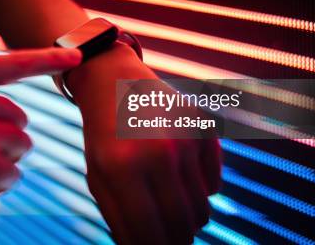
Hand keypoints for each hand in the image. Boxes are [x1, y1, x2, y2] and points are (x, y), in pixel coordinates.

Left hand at [67, 44, 220, 244]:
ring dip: (188, 218)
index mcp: (121, 167)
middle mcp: (157, 151)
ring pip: (202, 208)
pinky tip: (180, 174)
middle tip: (172, 241)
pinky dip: (201, 190)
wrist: (116, 84)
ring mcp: (185, 137)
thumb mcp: (99, 177)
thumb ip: (120, 219)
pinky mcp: (204, 128)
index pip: (148, 231)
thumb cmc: (105, 138)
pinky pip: (215, 184)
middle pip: (182, 224)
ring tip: (170, 205)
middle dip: (176, 241)